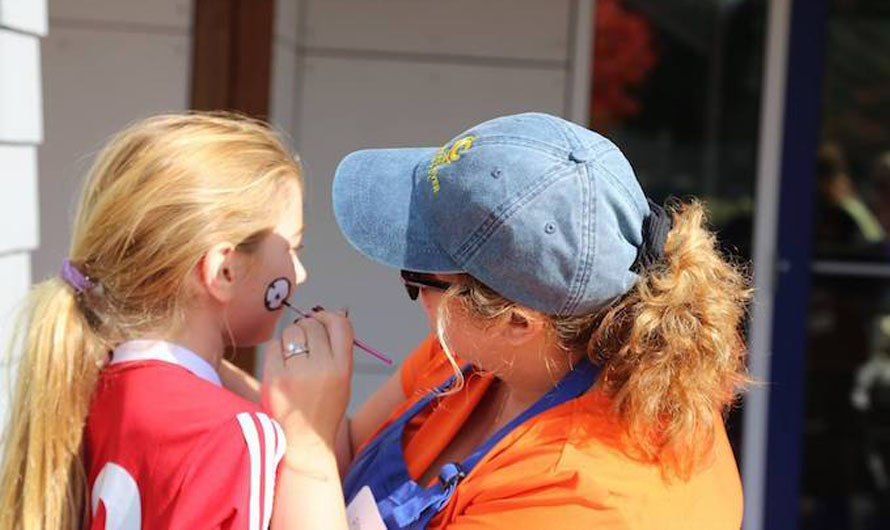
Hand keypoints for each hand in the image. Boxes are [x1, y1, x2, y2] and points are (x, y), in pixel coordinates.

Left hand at [262, 310, 353, 446]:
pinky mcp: (274, 378)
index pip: (340, 324)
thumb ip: (338, 350)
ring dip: (290, 338)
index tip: (321, 321)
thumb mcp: (342, 381)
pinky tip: (281, 367)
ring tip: (292, 358)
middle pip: (312, 325)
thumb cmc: (323, 408)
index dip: (329, 316)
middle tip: (303, 345)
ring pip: (291, 332)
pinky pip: (274, 346)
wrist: (302, 442)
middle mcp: (322, 368)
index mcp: (343, 368)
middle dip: (306, 329)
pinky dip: (276, 351)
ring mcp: (296, 373)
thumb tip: (331, 313)